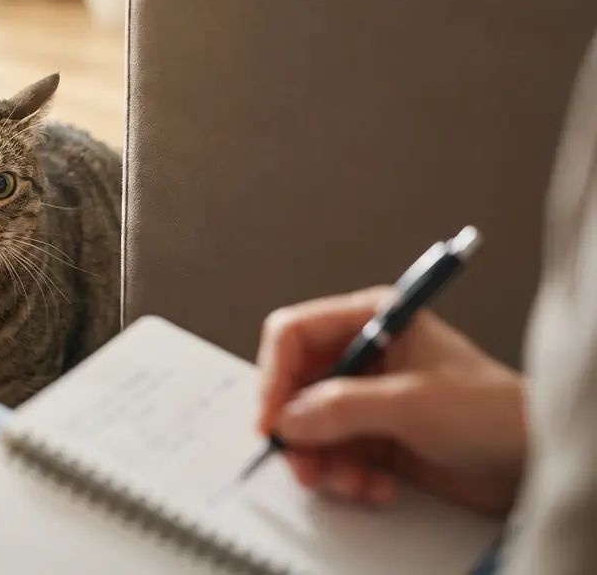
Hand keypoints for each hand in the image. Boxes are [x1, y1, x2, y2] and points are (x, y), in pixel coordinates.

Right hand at [256, 286, 526, 514]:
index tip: (271, 419)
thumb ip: (342, 407)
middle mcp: (363, 353)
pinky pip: (332, 454)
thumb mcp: (412, 403)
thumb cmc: (491, 412)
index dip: (274, 374)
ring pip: (309, 426)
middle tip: (305, 465)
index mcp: (372, 319)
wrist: (534, 461)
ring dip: (323, 461)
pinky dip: (345, 476)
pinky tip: (376, 486)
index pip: (294, 333)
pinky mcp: (373, 435)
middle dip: (298, 430)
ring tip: (352, 483)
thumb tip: (287, 418)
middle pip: (294, 385)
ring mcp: (366, 397)